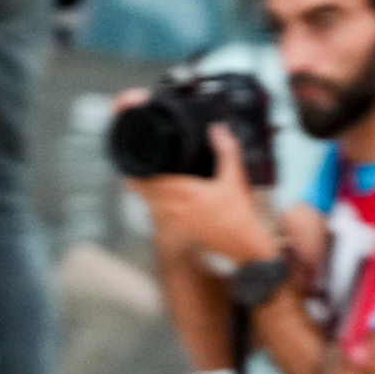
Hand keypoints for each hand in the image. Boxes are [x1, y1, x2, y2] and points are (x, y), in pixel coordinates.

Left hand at [124, 122, 279, 266]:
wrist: (243, 245)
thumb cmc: (239, 214)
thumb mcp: (235, 179)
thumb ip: (226, 151)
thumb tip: (217, 129)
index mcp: (184, 192)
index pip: (149, 181)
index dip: (137, 173)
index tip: (131, 164)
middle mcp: (174, 208)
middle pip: (145, 193)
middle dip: (140, 181)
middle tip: (137, 169)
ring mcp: (174, 221)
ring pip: (150, 205)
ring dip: (147, 194)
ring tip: (147, 181)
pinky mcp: (178, 230)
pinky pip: (158, 216)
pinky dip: (156, 206)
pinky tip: (162, 200)